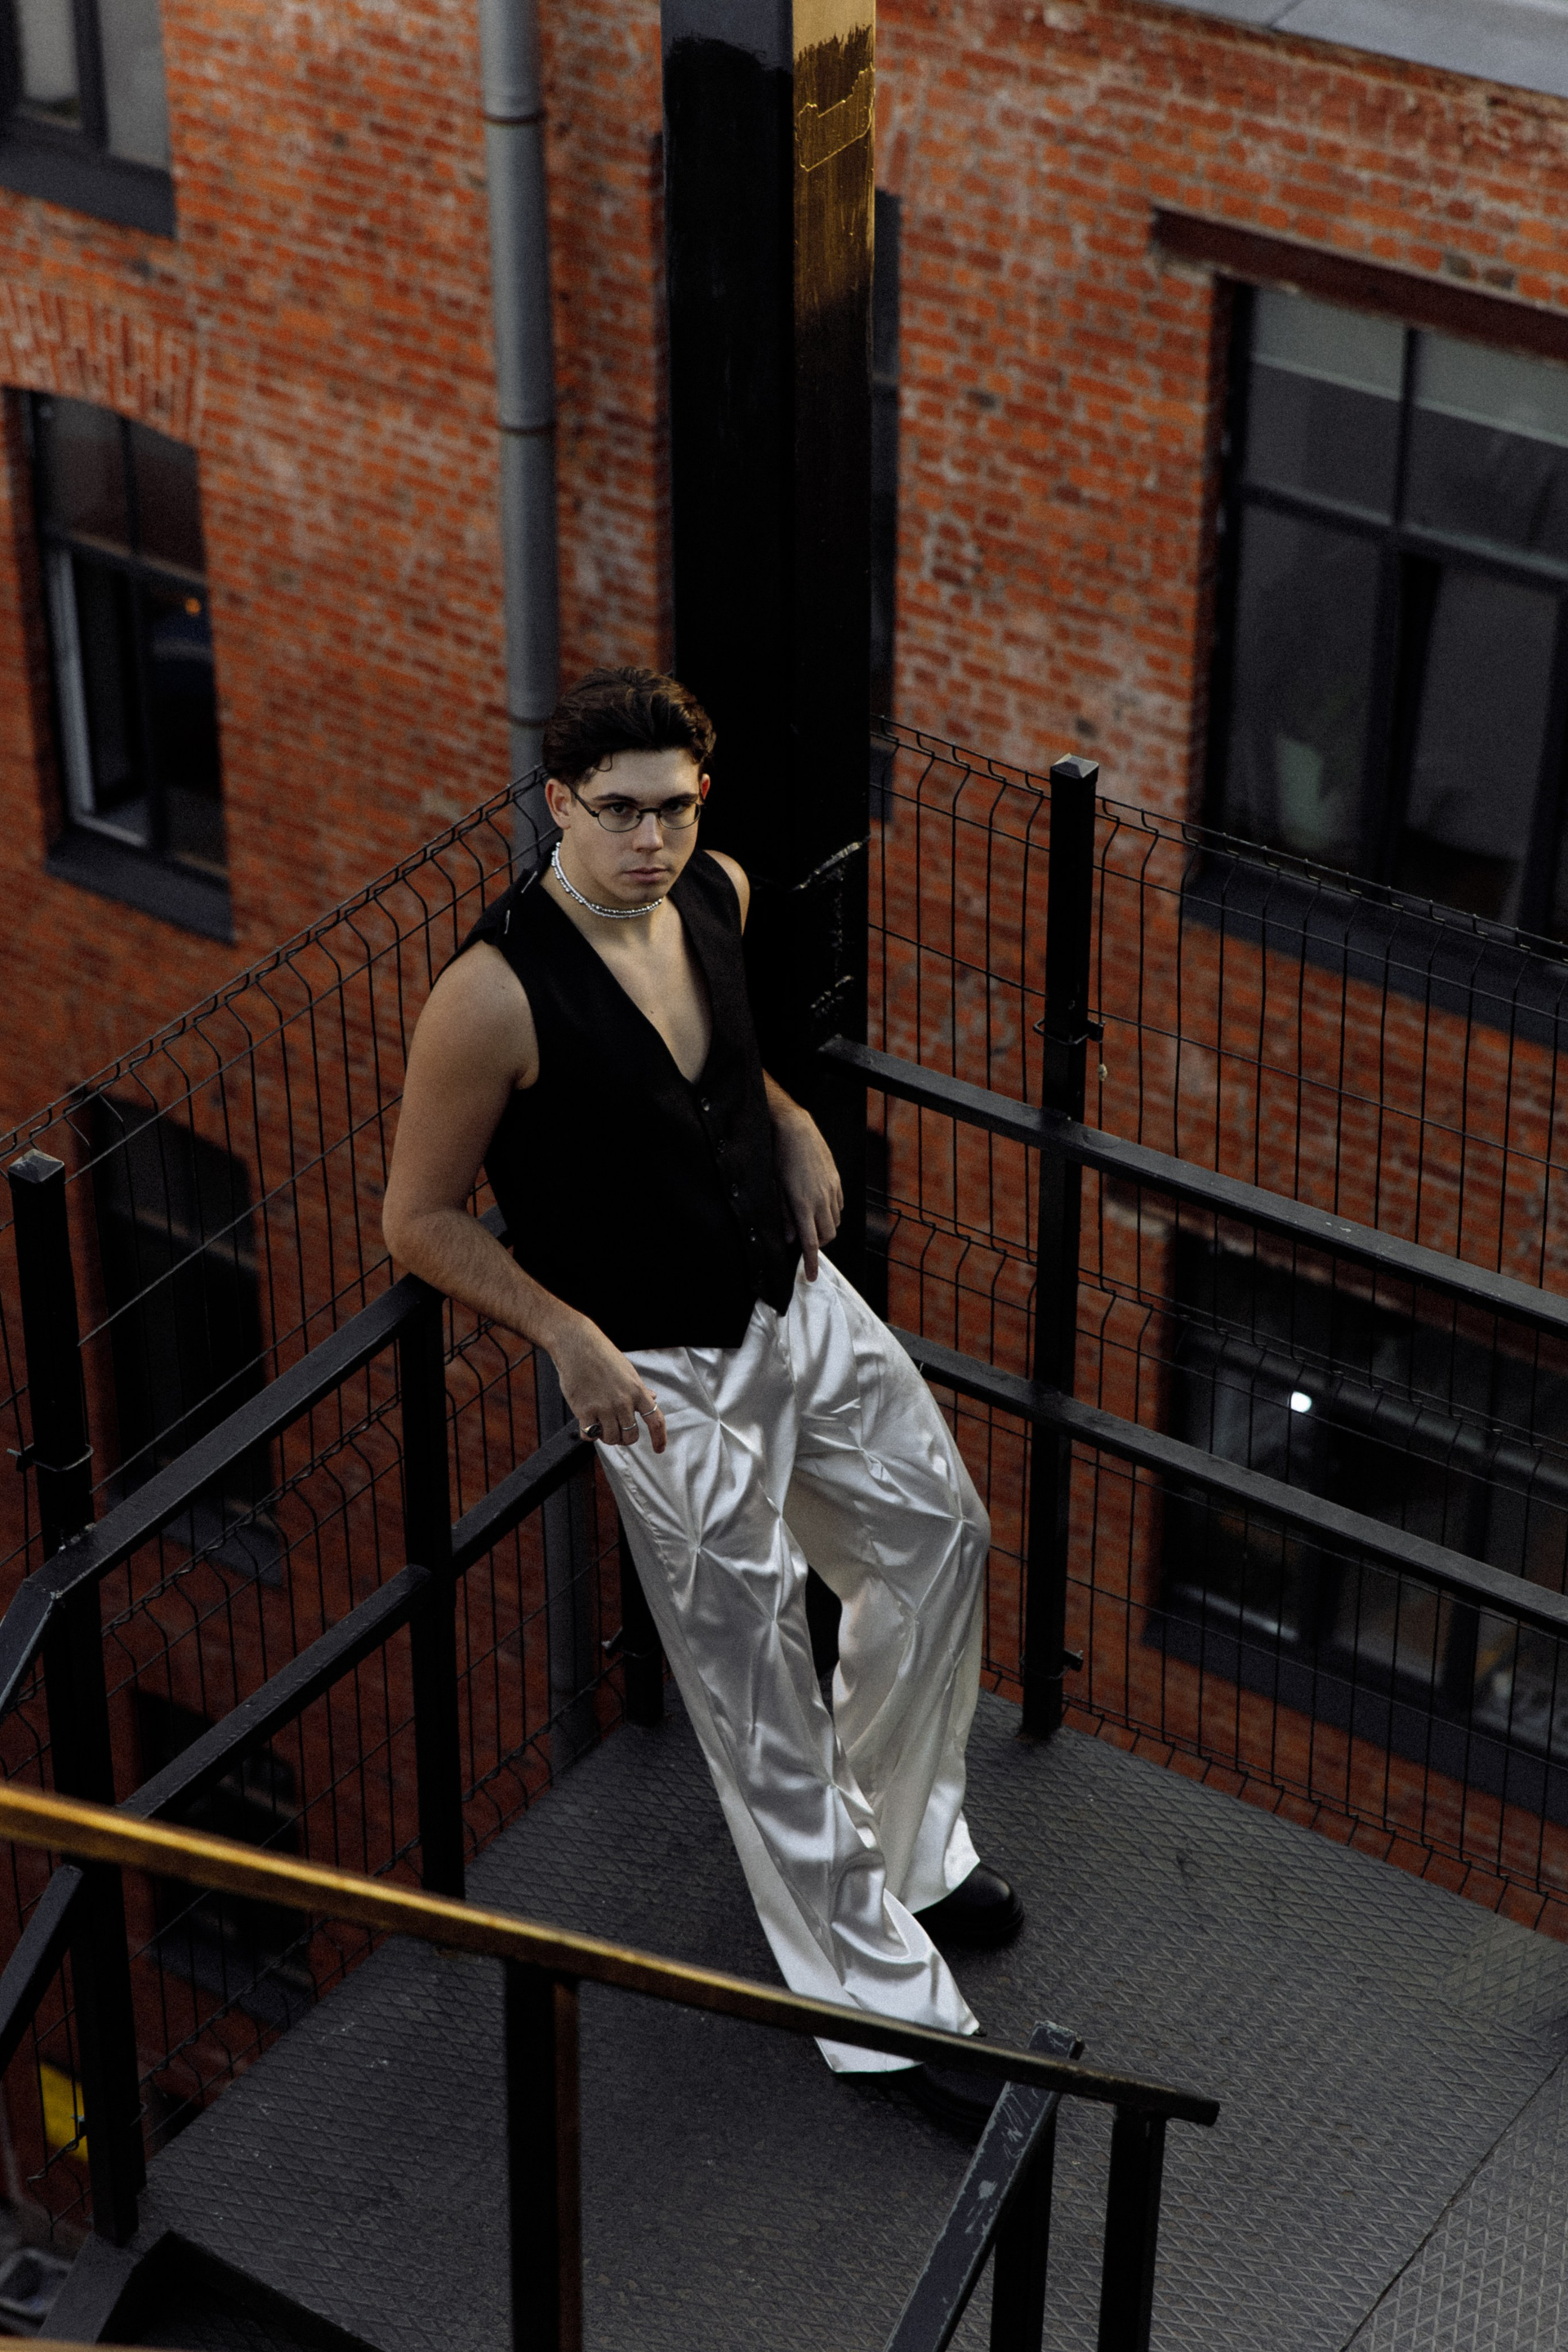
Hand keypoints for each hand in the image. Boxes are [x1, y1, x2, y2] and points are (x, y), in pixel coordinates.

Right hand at [547, 1313, 666, 1452]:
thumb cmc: (602, 1355)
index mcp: (637, 1391)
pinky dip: (589, 1435)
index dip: (659, 1438)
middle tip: (617, 1432)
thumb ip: (640, 1389)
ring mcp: (604, 1407)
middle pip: (630, 1435)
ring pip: (611, 1439)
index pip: (656, 1420)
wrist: (577, 1345)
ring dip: (606, 1437)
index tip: (659, 1449)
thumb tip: (653, 1399)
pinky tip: (587, 1426)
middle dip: (625, 1438)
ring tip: (600, 1426)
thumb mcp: (627, 1371)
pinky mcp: (585, 1411)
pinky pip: (590, 1435)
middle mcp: (623, 1402)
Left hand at [774, 1107, 841, 1280]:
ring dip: (825, 1228)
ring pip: (835, 1222)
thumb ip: (785, 1216)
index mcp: (803, 1205)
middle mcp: (821, 1200)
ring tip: (811, 1223)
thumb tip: (791, 1237)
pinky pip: (839, 1206)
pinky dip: (831, 1213)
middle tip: (806, 1242)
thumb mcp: (776, 1189)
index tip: (811, 1277)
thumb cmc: (780, 1158)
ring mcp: (831, 1190)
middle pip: (827, 1235)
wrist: (795, 1130)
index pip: (810, 1242)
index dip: (811, 1262)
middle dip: (819, 1244)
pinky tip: (820, 1207)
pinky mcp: (836, 1181)